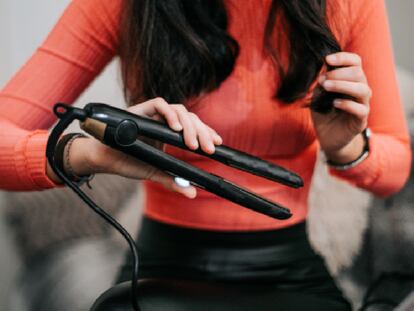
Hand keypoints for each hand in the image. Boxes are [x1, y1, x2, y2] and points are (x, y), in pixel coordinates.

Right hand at [48, 98, 221, 197]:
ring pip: (179, 110)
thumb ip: (173, 181)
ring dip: (188, 126)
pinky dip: (169, 114)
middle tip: (208, 148)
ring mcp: (153, 114)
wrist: (104, 159)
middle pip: (190, 118)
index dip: (207, 132)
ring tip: (193, 144)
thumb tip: (192, 193)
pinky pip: (159, 104)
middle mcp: (164, 121)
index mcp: (169, 133)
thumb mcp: (156, 173)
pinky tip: (175, 129)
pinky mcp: (141, 109)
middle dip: (202, 132)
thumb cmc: (128, 162)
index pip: (193, 127)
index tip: (217, 144)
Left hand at [312, 52, 370, 163]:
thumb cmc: (324, 113)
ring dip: (343, 85)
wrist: (327, 137)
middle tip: (322, 79)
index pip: (355, 62)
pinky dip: (347, 104)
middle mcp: (360, 90)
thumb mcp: (318, 95)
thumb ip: (322, 82)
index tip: (327, 59)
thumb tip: (324, 67)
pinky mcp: (361, 120)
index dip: (343, 58)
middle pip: (358, 73)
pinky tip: (334, 103)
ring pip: (362, 89)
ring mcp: (362, 105)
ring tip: (326, 86)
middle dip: (339, 73)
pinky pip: (360, 109)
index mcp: (351, 80)